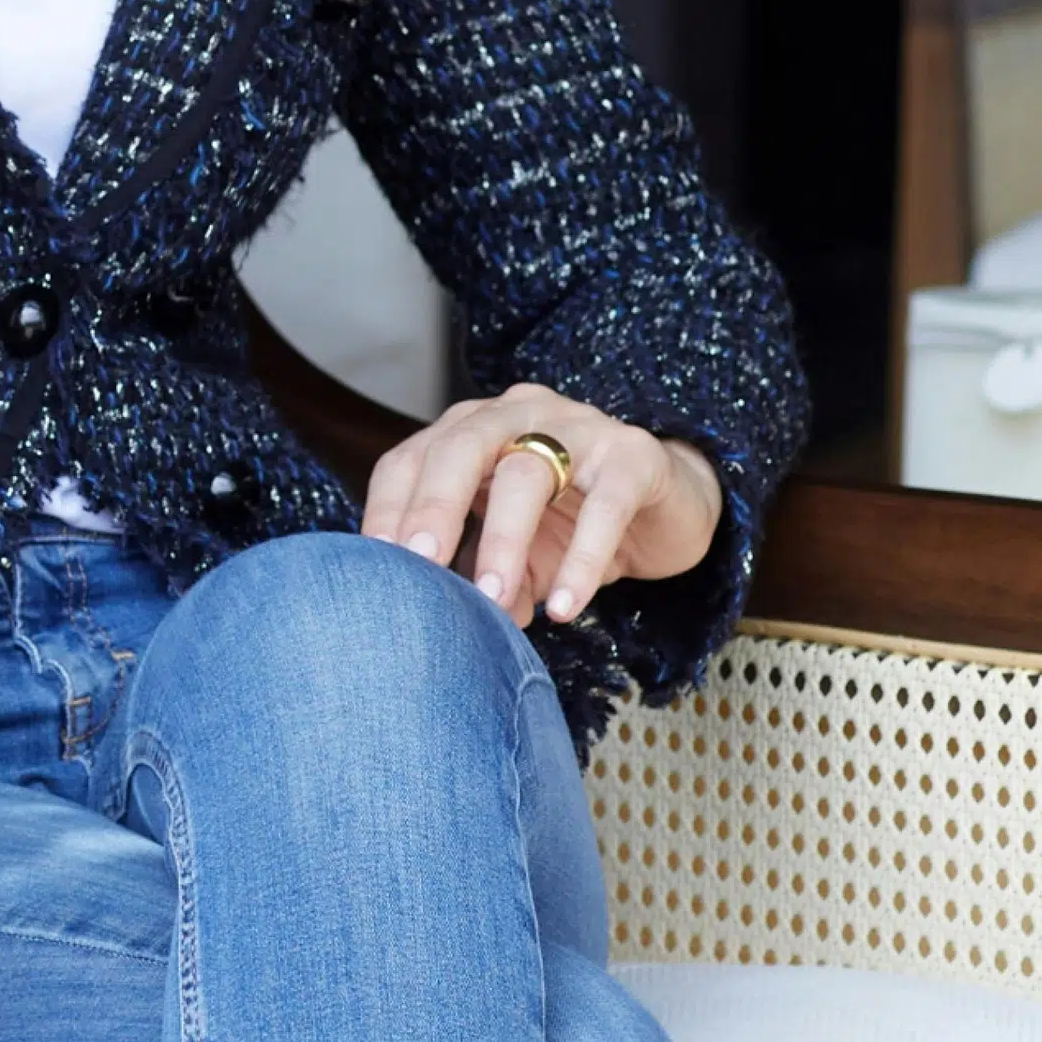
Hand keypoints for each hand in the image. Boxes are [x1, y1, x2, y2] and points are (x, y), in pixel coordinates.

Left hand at [360, 385, 723, 630]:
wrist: (668, 507)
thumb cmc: (574, 523)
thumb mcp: (517, 554)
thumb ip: (481, 577)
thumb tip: (449, 626)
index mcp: (472, 431)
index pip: (411, 459)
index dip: (388, 510)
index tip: (373, 568)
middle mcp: (517, 415)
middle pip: (460, 447)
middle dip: (433, 507)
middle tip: (418, 565)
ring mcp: (578, 427)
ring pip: (528, 473)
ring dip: (505, 541)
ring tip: (494, 601)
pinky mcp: (635, 456)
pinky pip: (604, 505)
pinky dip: (581, 558)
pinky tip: (565, 606)